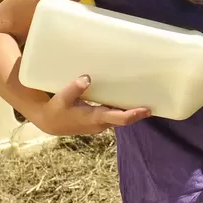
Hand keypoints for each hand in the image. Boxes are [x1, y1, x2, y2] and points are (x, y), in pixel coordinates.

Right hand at [34, 75, 150, 135]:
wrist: (49, 122)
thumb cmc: (56, 110)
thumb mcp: (63, 98)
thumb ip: (74, 88)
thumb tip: (87, 78)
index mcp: (94, 118)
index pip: (119, 119)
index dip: (133, 115)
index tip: (146, 110)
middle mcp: (100, 124)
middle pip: (123, 119)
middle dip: (137, 112)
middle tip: (153, 101)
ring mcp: (99, 124)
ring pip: (119, 117)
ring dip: (130, 111)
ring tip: (144, 99)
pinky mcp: (97, 121)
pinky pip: (113, 116)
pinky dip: (120, 109)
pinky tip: (125, 100)